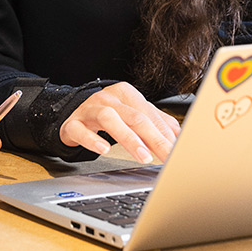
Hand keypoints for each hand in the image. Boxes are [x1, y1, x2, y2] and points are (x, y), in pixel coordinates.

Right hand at [60, 82, 180, 163]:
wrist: (73, 116)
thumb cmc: (106, 116)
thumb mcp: (131, 114)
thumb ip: (155, 122)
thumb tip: (179, 135)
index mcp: (125, 94)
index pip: (149, 113)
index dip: (164, 134)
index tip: (177, 151)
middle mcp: (108, 98)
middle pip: (134, 116)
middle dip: (154, 138)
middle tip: (167, 156)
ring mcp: (89, 109)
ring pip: (109, 118)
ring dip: (129, 138)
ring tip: (143, 156)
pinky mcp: (72, 123)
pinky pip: (80, 130)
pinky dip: (92, 139)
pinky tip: (104, 149)